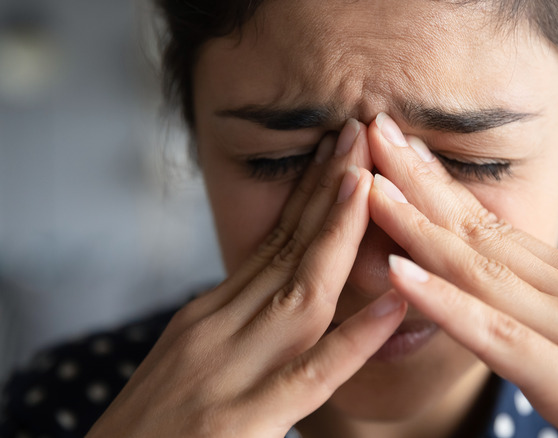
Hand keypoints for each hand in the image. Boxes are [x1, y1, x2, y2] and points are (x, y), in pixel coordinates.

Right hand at [87, 120, 406, 436]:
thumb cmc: (150, 429)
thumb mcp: (190, 357)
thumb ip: (236, 323)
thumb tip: (282, 289)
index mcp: (210, 313)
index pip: (271, 241)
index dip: (311, 193)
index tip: (341, 150)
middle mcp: (218, 328)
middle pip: (287, 249)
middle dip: (329, 190)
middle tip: (360, 133)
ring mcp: (230, 371)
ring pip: (299, 292)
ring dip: (337, 234)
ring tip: (371, 183)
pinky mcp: (241, 421)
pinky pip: (310, 375)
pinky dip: (354, 339)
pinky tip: (391, 305)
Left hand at [365, 114, 557, 436]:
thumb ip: (542, 310)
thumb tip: (493, 290)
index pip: (491, 223)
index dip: (438, 185)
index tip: (397, 150)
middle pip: (477, 228)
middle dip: (417, 179)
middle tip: (371, 130)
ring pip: (477, 267)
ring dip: (414, 222)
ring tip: (368, 182)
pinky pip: (492, 331)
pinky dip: (442, 299)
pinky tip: (397, 271)